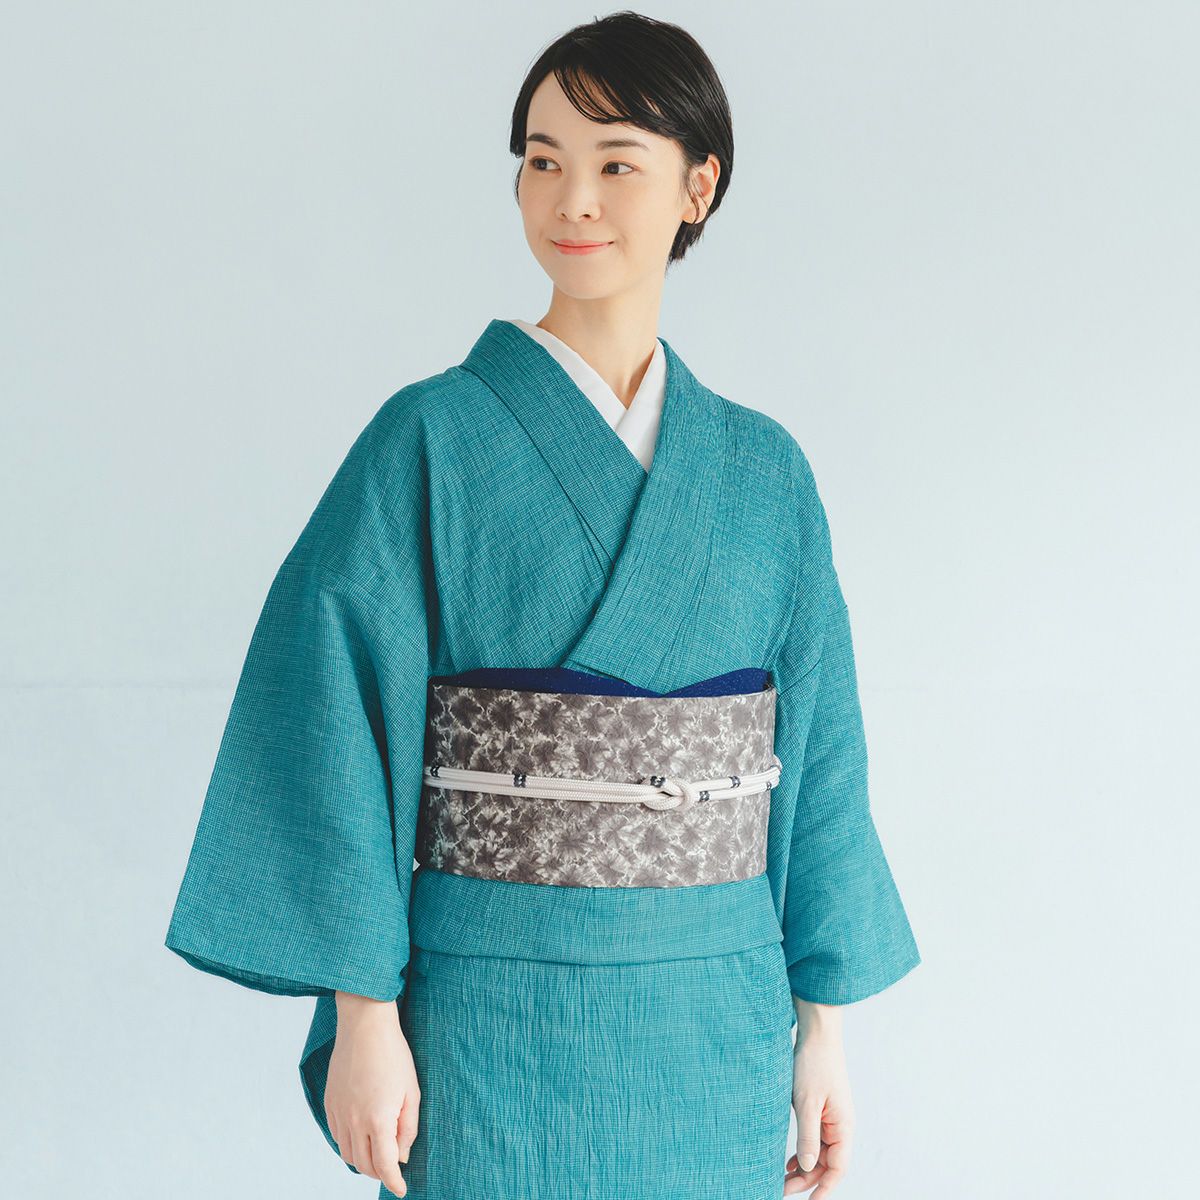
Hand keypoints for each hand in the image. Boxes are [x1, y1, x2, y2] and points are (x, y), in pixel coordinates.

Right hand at [325, 992, 420, 1196]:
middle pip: (364, 1164)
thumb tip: (402, 1156)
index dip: (394, 1182)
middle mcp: (354, 1121)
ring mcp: (338, 1113)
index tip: (402, 1190)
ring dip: (363, 1162)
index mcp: (377, 1119)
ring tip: (378, 1157)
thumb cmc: (393, 1054)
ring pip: (347, 1155)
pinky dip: (349, 1146)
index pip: (385, 1165)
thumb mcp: (412, 1091)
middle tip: (393, 1170)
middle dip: (380, 1173)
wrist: (364, 1026)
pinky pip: (337, 1137)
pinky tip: (361, 1139)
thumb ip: (408, 1127)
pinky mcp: (329, 1103)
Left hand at [784, 1003, 853, 1196]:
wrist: (817, 1034)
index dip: (824, 1189)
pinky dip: (803, 1152)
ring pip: (819, 1153)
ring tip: (782, 1181)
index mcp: (843, 1126)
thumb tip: (807, 1167)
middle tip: (781, 1191)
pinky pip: (814, 1139)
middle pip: (826, 1164)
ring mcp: (831, 1118)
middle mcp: (840, 1125)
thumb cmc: (814, 1065)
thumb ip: (808, 1136)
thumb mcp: (807, 1102)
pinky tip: (789, 1161)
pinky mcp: (820, 1109)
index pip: (837, 1168)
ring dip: (803, 1168)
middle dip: (807, 1181)